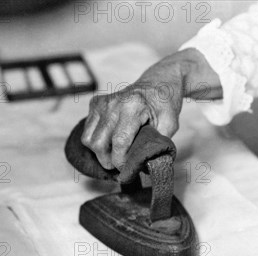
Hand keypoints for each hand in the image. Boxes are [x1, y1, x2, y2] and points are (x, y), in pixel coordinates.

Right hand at [80, 49, 222, 169]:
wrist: (158, 83)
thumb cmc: (165, 105)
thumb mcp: (170, 126)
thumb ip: (157, 145)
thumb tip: (144, 167)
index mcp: (133, 106)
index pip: (119, 142)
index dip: (121, 162)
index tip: (129, 170)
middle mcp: (113, 103)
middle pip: (99, 144)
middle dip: (108, 161)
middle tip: (122, 165)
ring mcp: (102, 102)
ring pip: (88, 139)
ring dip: (100, 153)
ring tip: (115, 154)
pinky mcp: (95, 103)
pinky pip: (87, 131)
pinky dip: (96, 141)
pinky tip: (111, 141)